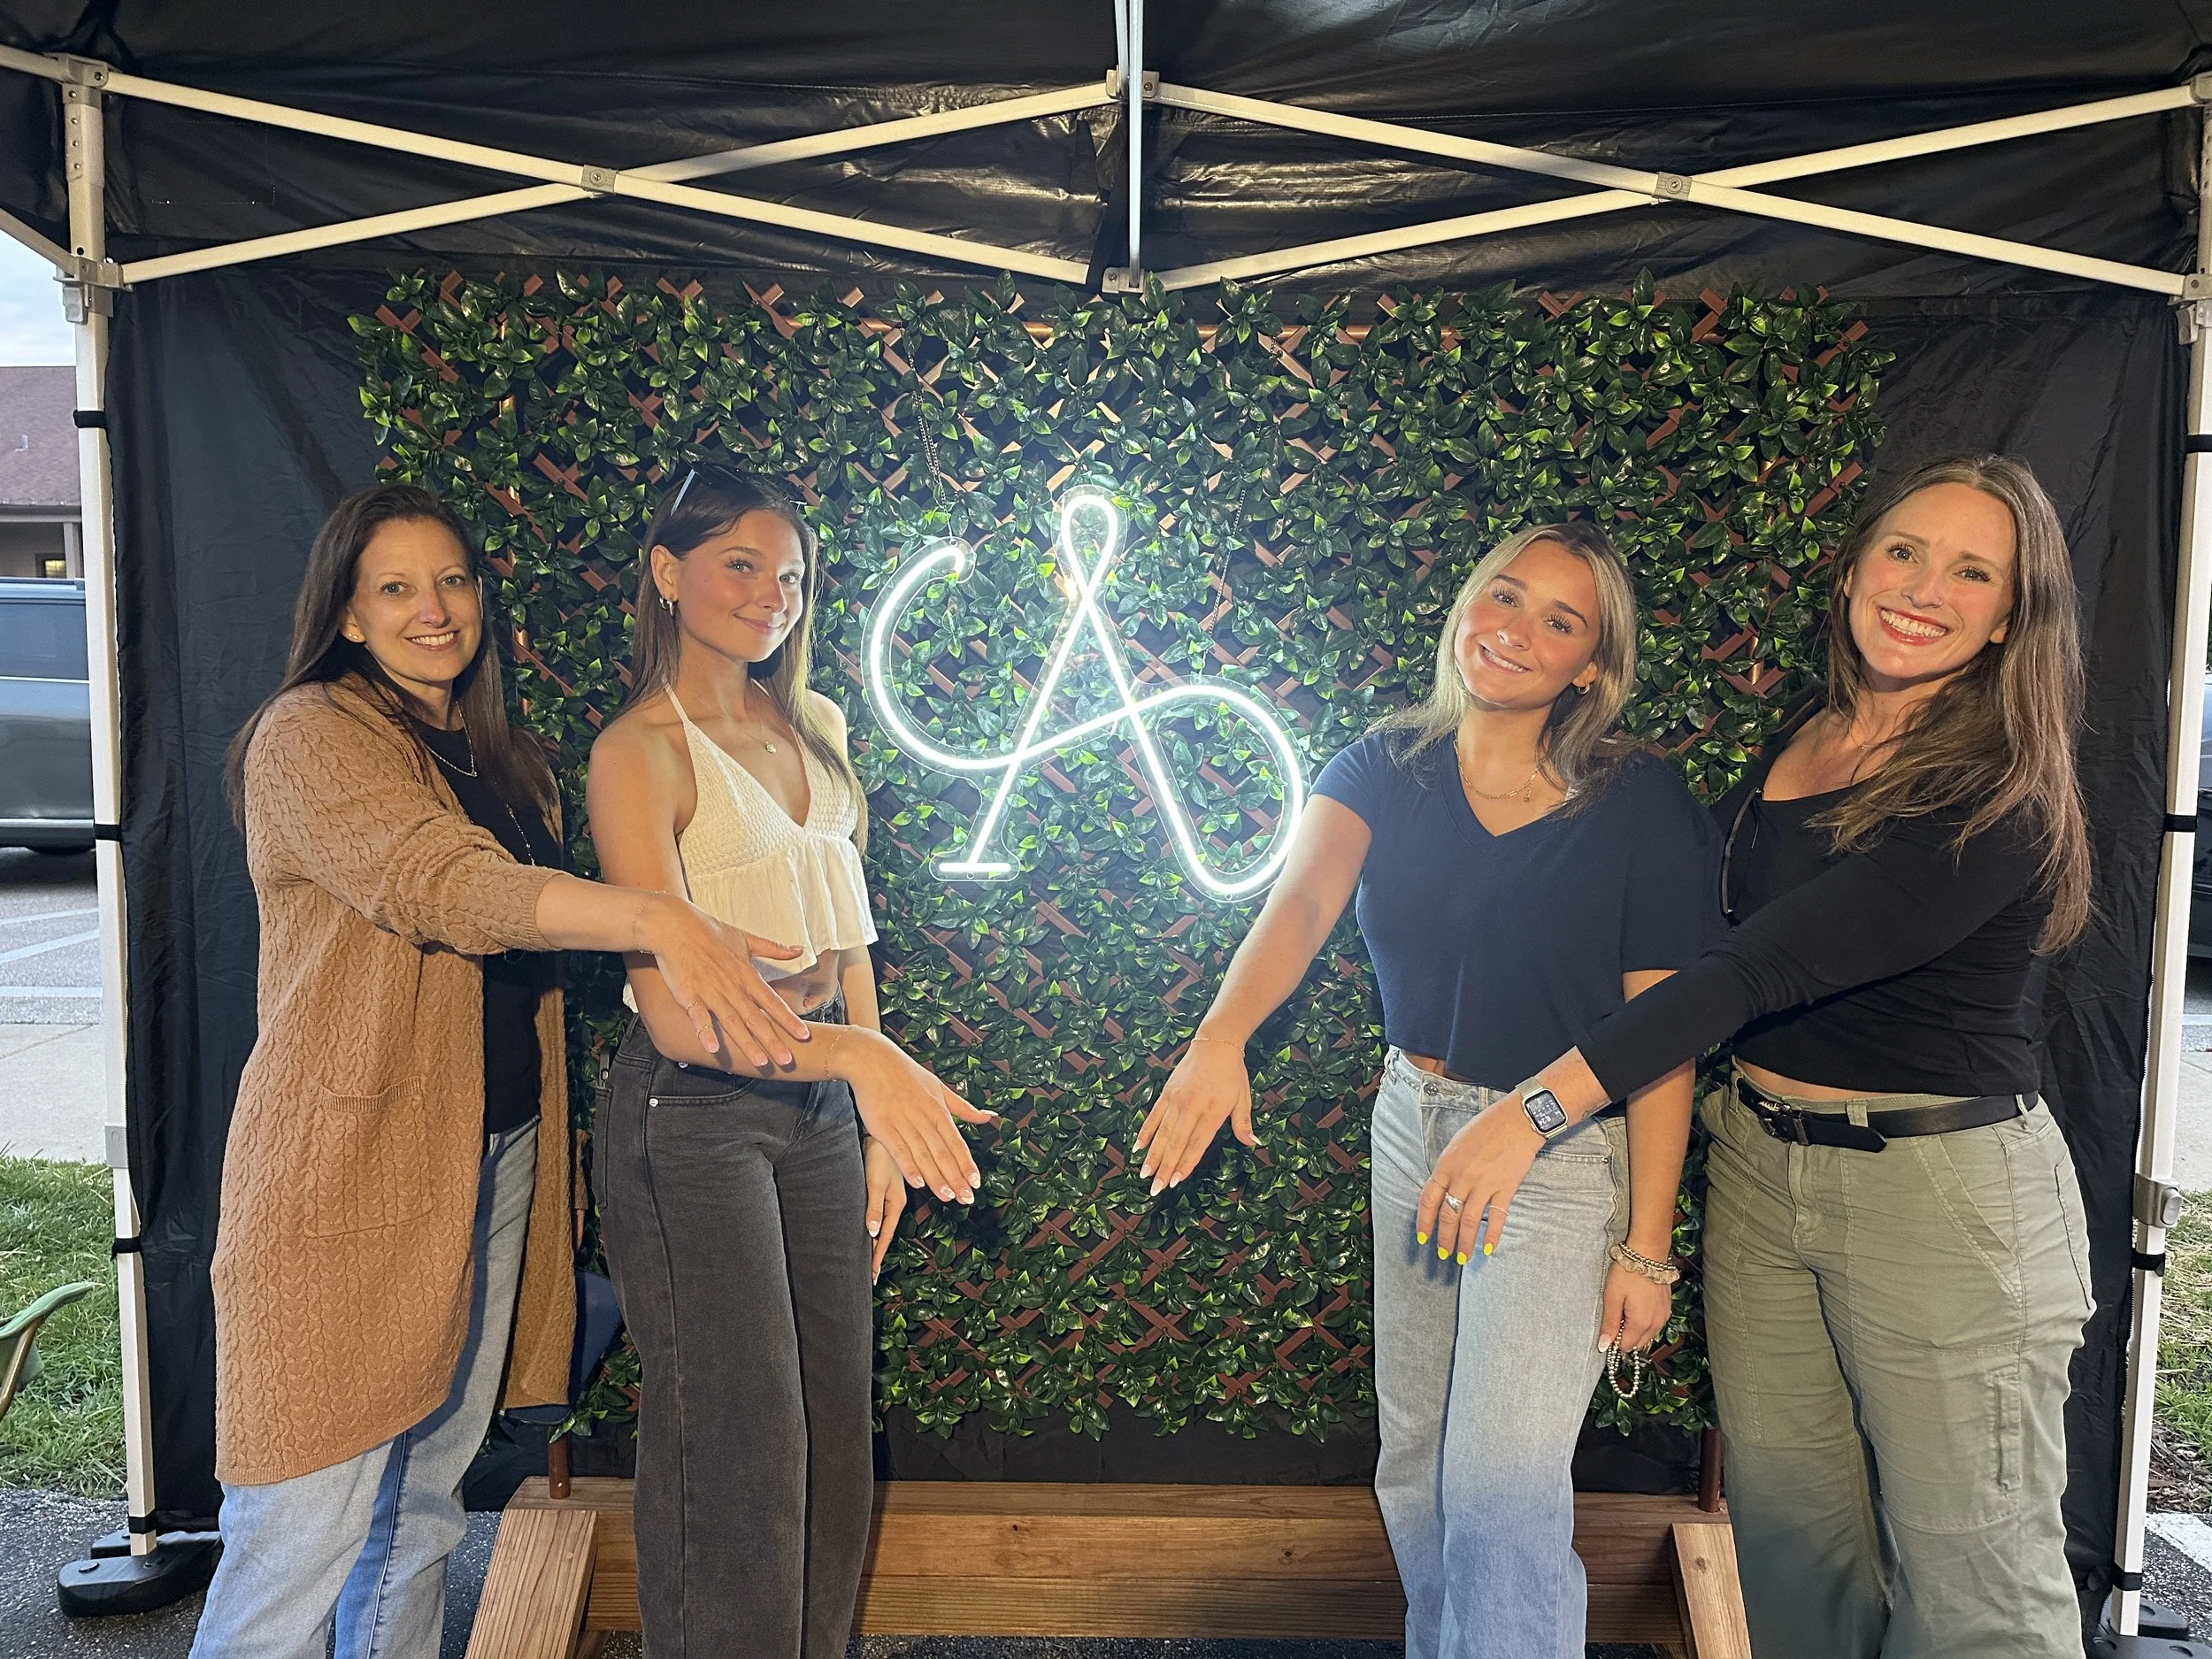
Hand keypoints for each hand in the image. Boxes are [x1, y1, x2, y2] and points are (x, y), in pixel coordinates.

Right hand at [639, 897, 811, 1068]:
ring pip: (732, 1023)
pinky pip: (699, 1018)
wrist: (676, 927)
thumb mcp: (746, 939)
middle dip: (773, 1041)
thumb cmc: (710, 932)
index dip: (788, 1019)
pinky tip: (713, 1049)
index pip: (773, 1001)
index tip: (804, 1035)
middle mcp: (732, 987)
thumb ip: (773, 949)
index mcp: (747, 975)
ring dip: (747, 1044)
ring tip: (761, 1063)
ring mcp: (711, 993)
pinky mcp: (689, 996)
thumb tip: (798, 949)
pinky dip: (706, 1033)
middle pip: (756, 1019)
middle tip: (787, 1060)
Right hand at [845, 1033, 995, 1204]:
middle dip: (956, 1177)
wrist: (873, 1060)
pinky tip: (917, 1182)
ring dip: (936, 1177)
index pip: (957, 1143)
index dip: (967, 1164)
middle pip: (943, 1153)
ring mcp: (904, 1123)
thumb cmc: (907, 1074)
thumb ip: (963, 1107)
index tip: (976, 1183)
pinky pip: (898, 1150)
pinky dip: (908, 1166)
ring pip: (924, 1155)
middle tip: (967, 1198)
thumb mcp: (939, 1087)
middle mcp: (924, 1118)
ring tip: (948, 1197)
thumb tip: (989, 1117)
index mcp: (939, 1110)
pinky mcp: (883, 1127)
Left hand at [863, 1136, 905, 1282]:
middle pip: (885, 1235)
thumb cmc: (879, 1156)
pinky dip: (874, 1228)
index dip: (877, 1257)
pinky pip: (879, 1215)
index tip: (871, 1276)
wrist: (882, 1134)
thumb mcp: (875, 1183)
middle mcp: (894, 1203)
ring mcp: (889, 1197)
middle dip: (878, 1255)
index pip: (885, 1238)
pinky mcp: (882, 1189)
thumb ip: (874, 1207)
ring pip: (882, 1226)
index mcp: (896, 1204)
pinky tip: (869, 1232)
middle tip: (870, 1276)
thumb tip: (873, 1233)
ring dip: (876, 1243)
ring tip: (869, 1260)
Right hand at [1133, 1036, 1253, 1196]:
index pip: (1196, 1143)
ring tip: (1144, 1174)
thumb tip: (1253, 1143)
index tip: (1175, 1182)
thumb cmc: (1232, 1073)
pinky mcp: (1166, 1093)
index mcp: (1212, 1111)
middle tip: (1155, 1189)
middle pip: (1175, 1142)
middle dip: (1165, 1167)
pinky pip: (1153, 1116)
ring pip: (1161, 1132)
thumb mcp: (1243, 1097)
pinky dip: (1145, 1133)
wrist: (1215, 1043)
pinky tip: (1138, 1148)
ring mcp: (1175, 1100)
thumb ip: (1243, 1123)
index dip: (1185, 1164)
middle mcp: (1191, 1107)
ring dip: (1152, 1155)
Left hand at [1416, 1096, 1544, 1262]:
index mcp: (1446, 1165)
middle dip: (1443, 1239)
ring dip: (1464, 1244)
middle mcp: (1462, 1177)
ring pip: (1468, 1221)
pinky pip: (1496, 1217)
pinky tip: (1488, 1249)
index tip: (1422, 1238)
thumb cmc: (1486, 1127)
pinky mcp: (1505, 1188)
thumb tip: (1443, 1190)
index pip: (1428, 1200)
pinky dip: (1491, 1236)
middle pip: (1447, 1216)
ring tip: (1462, 1259)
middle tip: (1442, 1255)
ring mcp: (1484, 1184)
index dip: (1423, 1222)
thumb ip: (1449, 1168)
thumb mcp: (1457, 1144)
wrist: (1517, 1119)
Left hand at [1600, 1261, 1672, 1354]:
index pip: (1625, 1346)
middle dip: (1625, 1335)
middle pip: (1637, 1344)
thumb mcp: (1612, 1297)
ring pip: (1647, 1335)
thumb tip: (1604, 1346)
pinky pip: (1654, 1325)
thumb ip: (1609, 1324)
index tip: (1609, 1324)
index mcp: (1641, 1324)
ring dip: (1635, 1329)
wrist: (1648, 1254)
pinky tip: (1637, 1305)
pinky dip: (1644, 1322)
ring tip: (1626, 1307)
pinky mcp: (1666, 1309)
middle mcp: (1655, 1325)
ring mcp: (1663, 1317)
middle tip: (1617, 1314)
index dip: (1614, 1339)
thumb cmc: (1627, 1274)